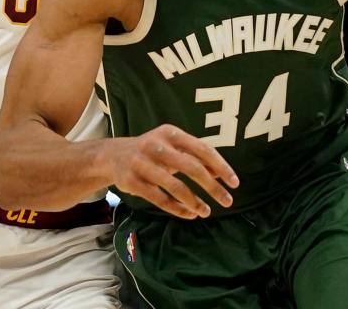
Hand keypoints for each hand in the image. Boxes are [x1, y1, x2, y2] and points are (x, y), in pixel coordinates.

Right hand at [106, 124, 238, 219]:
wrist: (112, 155)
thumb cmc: (153, 151)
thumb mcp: (174, 147)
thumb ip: (196, 157)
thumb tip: (221, 173)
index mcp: (171, 133)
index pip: (203, 149)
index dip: (221, 166)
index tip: (234, 183)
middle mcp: (156, 146)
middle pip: (191, 167)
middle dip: (212, 187)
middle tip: (227, 201)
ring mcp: (142, 164)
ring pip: (175, 186)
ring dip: (194, 201)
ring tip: (207, 212)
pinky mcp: (131, 182)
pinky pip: (159, 198)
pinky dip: (177, 208)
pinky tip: (189, 214)